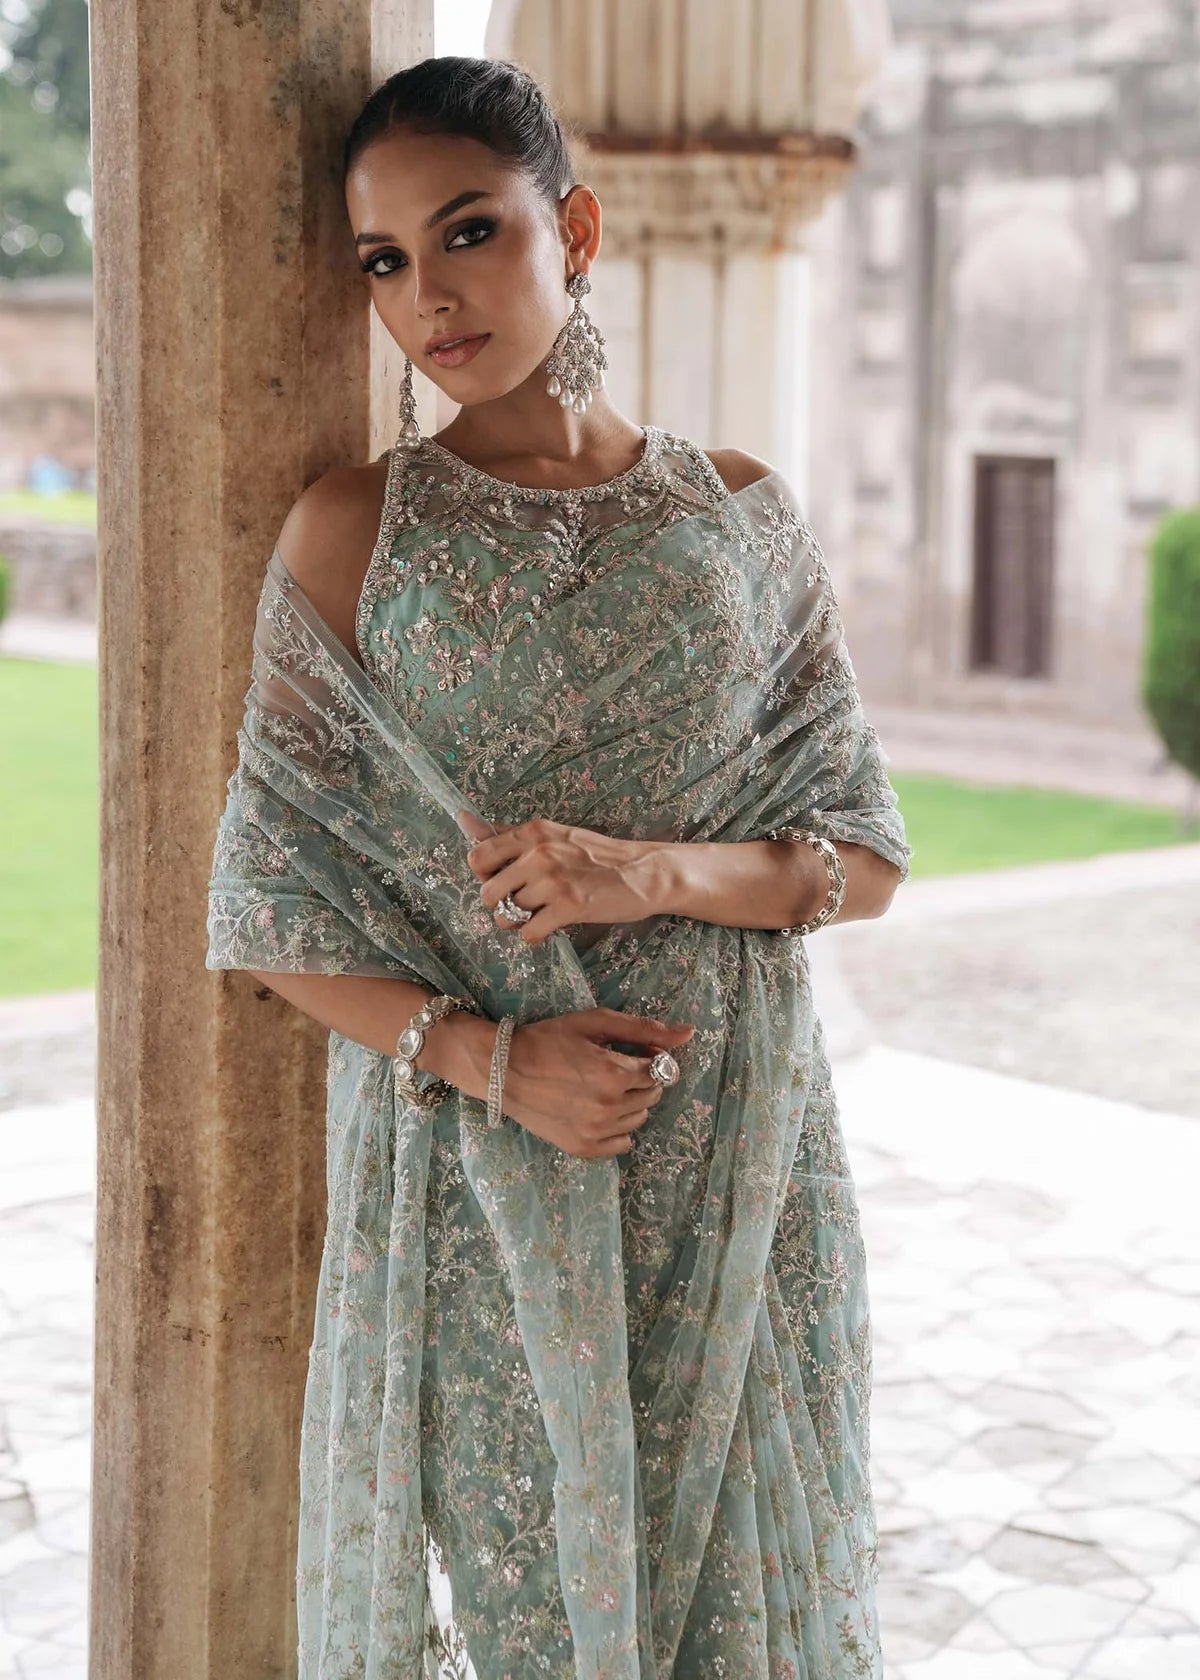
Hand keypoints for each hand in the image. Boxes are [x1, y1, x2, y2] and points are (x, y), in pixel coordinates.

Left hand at [457, 809, 663, 946]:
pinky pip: (528, 932)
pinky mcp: (569, 906)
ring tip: (541, 915)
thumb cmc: (599, 856)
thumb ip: (510, 835)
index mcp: (532, 833)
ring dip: (519, 922)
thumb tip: (463, 819)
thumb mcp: (554, 835)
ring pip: (506, 915)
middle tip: (526, 904)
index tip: (507, 881)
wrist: (645, 872)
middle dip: (502, 904)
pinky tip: (552, 926)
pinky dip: (536, 935)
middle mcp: (538, 853)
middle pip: (488, 892)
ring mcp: (553, 879)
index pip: (478, 856)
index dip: (487, 876)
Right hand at [492, 1007, 695, 1157]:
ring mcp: (596, 1132)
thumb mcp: (596, 1023)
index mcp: (615, 1074)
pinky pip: (622, 1144)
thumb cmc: (549, 1039)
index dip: (651, 1058)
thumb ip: (644, 1029)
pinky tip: (598, 1111)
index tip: (632, 1052)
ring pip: (639, 1118)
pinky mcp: (582, 1148)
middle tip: (614, 1068)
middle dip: (642, 1080)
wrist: (503, 1069)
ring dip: (630, 1102)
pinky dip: (618, 1128)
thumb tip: (689, 1033)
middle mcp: (609, 1108)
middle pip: (653, 1095)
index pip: (661, 1071)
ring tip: (602, 1088)